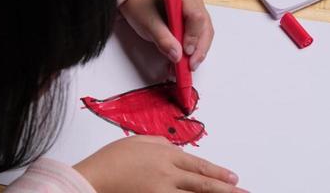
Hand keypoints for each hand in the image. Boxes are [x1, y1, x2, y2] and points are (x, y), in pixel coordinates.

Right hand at [74, 136, 248, 192]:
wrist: (95, 176)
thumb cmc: (114, 158)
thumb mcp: (138, 141)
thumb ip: (159, 142)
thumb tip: (173, 146)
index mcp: (166, 154)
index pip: (199, 165)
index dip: (218, 172)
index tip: (233, 178)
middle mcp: (169, 173)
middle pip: (203, 183)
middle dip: (226, 189)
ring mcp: (162, 191)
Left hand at [120, 0, 213, 70]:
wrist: (135, 2)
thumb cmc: (141, 7)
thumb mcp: (149, 24)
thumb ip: (163, 40)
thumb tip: (177, 56)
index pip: (196, 17)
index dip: (193, 37)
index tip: (186, 53)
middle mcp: (194, 2)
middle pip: (205, 28)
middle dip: (199, 50)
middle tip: (190, 66)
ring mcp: (195, 10)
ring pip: (204, 33)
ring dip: (197, 52)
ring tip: (185, 67)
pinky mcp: (192, 20)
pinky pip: (198, 35)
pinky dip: (192, 50)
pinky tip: (183, 60)